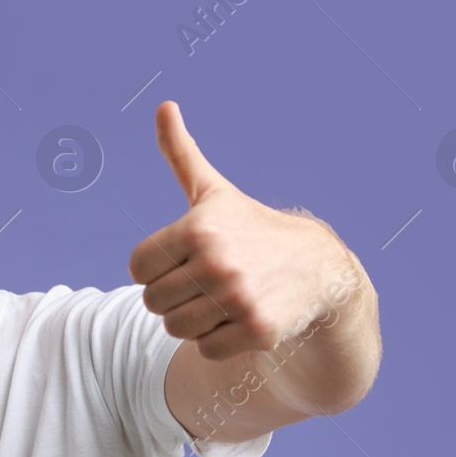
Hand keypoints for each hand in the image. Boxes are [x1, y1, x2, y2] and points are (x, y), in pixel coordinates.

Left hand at [128, 101, 354, 361]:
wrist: (318, 268)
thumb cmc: (251, 228)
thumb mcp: (213, 192)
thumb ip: (181, 154)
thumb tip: (163, 106)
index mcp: (197, 229)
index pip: (137, 269)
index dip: (156, 268)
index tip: (184, 258)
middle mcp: (217, 263)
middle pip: (153, 303)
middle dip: (175, 296)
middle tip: (208, 281)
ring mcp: (239, 299)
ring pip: (176, 330)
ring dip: (195, 321)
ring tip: (224, 298)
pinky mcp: (257, 331)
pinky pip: (206, 350)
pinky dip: (219, 341)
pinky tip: (242, 317)